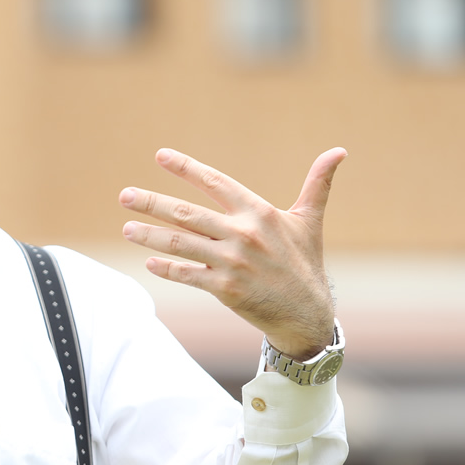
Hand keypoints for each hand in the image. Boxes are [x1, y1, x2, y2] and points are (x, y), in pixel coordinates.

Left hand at [119, 148, 346, 359]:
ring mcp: (232, 263)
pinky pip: (188, 275)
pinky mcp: (226, 289)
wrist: (307, 313)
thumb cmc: (304, 262)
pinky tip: (149, 262)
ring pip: (181, 244)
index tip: (160, 156)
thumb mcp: (310, 221)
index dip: (187, 168)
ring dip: (150, 236)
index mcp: (259, 212)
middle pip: (187, 213)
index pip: (216, 182)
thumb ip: (317, 185)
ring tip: (126, 229)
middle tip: (124, 195)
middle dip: (152, 203)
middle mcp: (243, 234)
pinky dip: (167, 269)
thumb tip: (340, 151)